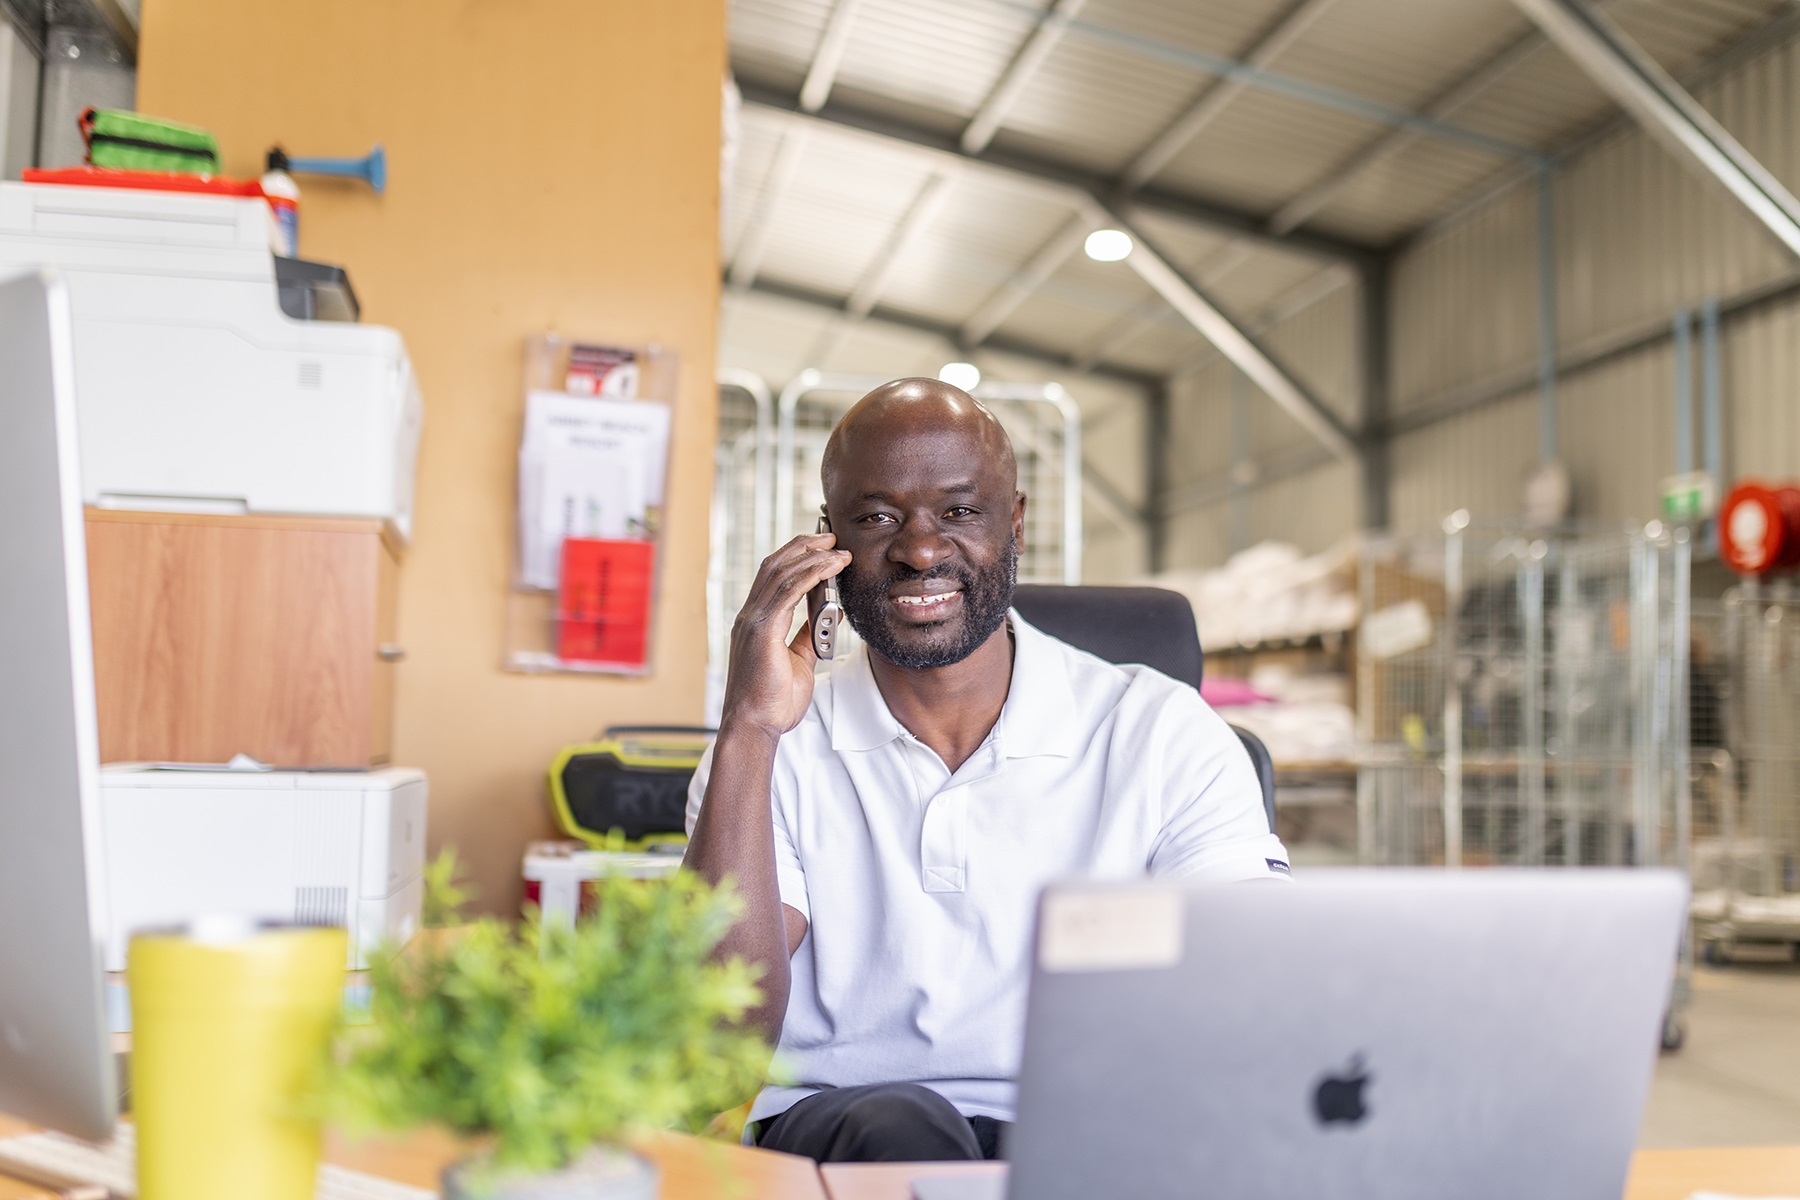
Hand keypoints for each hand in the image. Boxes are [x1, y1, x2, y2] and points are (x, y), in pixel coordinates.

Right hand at [722, 532, 850, 742]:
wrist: (754, 726)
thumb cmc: (773, 701)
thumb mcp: (798, 661)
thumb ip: (808, 636)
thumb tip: (827, 615)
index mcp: (756, 622)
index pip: (773, 576)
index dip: (797, 556)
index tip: (822, 547)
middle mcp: (750, 616)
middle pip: (775, 565)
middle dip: (804, 546)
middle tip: (832, 537)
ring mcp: (753, 622)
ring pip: (782, 573)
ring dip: (813, 557)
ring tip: (837, 549)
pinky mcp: (762, 632)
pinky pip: (788, 592)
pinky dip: (810, 575)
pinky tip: (829, 567)